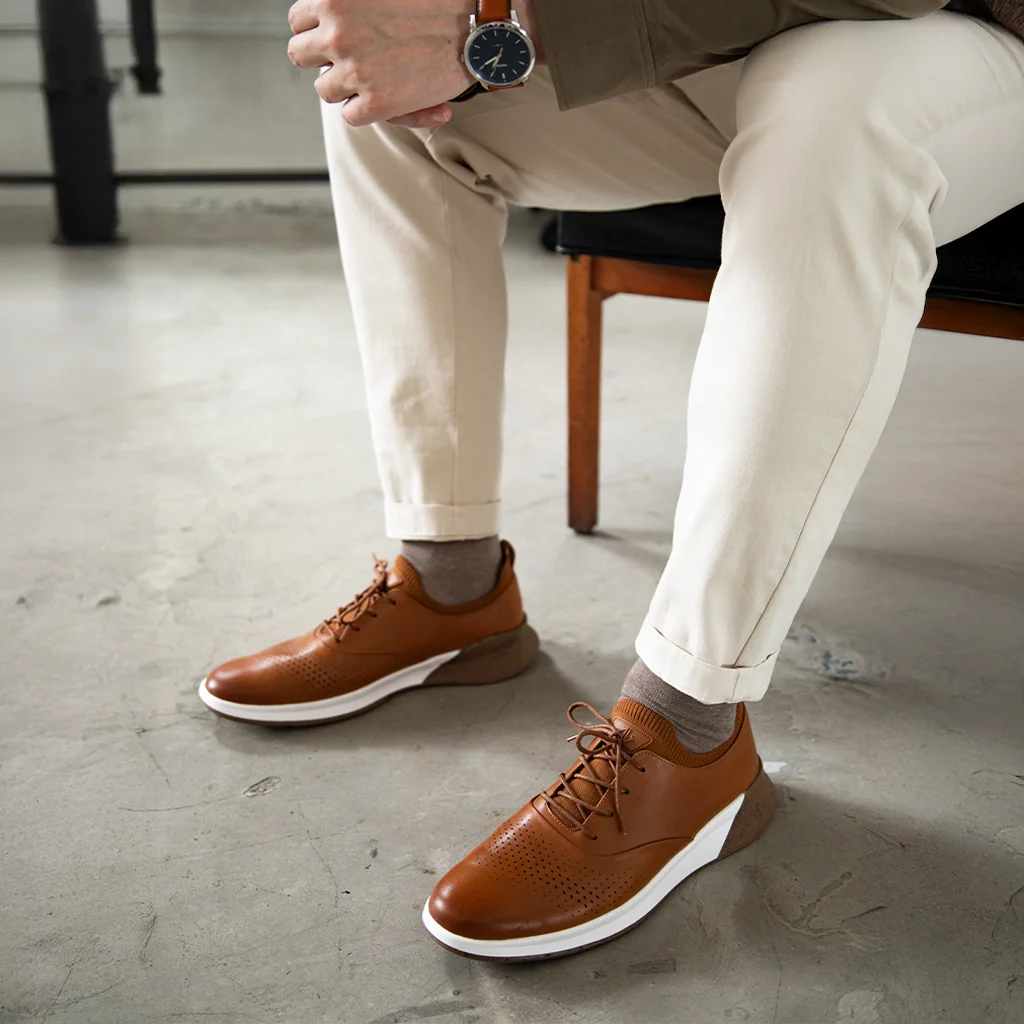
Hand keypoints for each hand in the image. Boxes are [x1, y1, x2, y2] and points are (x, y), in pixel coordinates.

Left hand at [287, 0, 476, 127]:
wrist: (473, 29)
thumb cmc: (435, 3)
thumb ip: (355, 6)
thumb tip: (334, 31)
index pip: (298, 21)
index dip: (317, 30)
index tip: (336, 35)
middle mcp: (337, 33)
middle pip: (301, 55)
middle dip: (323, 59)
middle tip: (350, 59)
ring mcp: (354, 70)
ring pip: (324, 88)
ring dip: (343, 87)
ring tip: (372, 79)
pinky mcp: (374, 102)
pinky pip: (349, 115)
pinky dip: (364, 111)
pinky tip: (388, 96)